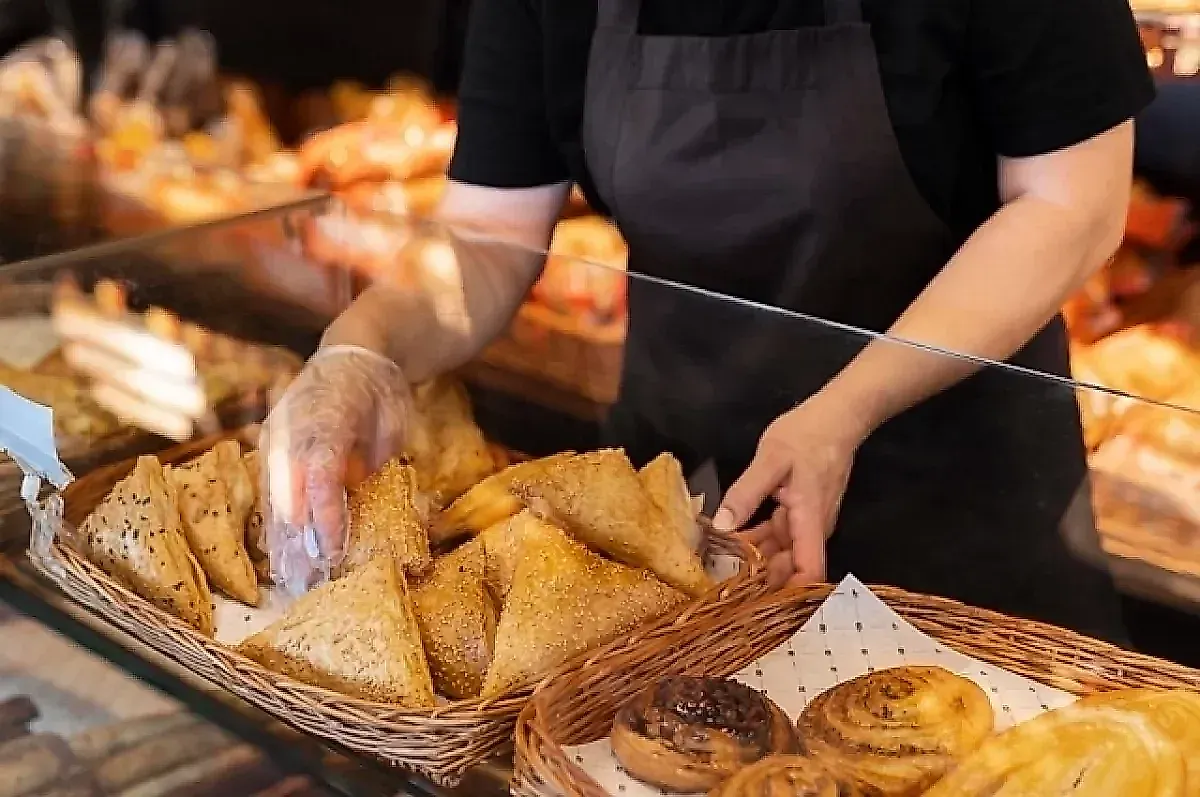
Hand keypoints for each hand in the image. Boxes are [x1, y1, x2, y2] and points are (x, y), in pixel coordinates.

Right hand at [258, 345, 410, 593]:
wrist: (356, 357)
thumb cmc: (380, 391)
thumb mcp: (390, 421)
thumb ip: (373, 455)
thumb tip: (354, 489)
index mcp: (326, 414)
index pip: (319, 472)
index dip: (324, 513)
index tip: (331, 549)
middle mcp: (291, 427)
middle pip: (288, 490)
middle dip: (296, 539)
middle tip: (305, 583)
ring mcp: (276, 437)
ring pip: (274, 495)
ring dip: (282, 540)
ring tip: (288, 580)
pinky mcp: (271, 448)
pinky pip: (271, 491)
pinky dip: (277, 525)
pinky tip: (279, 556)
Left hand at [712, 399, 864, 588]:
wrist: (837, 417)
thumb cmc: (807, 435)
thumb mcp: (769, 459)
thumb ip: (745, 494)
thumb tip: (721, 527)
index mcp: (809, 521)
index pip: (808, 572)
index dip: (787, 593)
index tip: (752, 601)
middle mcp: (812, 530)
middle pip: (790, 569)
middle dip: (760, 580)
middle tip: (719, 586)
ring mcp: (805, 524)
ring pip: (780, 554)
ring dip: (754, 562)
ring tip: (716, 568)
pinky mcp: (798, 515)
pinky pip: (777, 538)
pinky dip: (756, 542)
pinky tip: (729, 542)